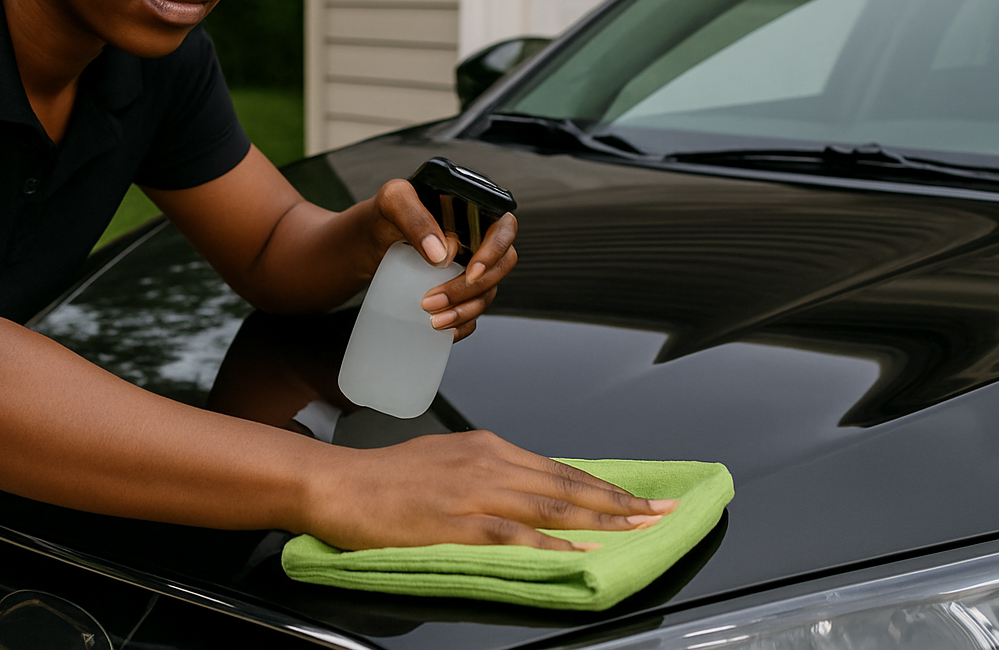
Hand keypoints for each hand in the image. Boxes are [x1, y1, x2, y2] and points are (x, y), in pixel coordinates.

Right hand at [308, 430, 677, 551]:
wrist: (337, 483)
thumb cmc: (385, 477)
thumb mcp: (445, 458)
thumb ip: (487, 472)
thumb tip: (526, 492)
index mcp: (486, 446)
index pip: (558, 469)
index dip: (604, 485)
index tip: (640, 496)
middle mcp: (486, 463)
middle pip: (565, 485)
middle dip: (618, 500)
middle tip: (661, 510)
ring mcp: (471, 492)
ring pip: (549, 507)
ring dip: (599, 520)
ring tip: (637, 529)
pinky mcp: (453, 522)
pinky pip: (512, 535)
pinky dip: (549, 545)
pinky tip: (577, 553)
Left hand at [370, 179, 518, 339]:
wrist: (370, 240)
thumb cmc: (385, 214)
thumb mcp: (393, 201)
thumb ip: (415, 217)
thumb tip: (440, 254)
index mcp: (473, 211)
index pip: (504, 228)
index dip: (496, 251)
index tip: (472, 272)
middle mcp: (479, 239)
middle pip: (500, 267)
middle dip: (472, 289)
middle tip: (435, 299)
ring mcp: (471, 267)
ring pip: (487, 293)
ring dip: (465, 310)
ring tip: (433, 319)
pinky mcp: (461, 290)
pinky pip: (474, 312)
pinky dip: (462, 324)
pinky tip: (443, 330)